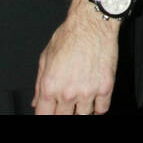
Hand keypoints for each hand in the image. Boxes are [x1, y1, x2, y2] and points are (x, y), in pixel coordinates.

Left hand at [33, 0, 119, 114]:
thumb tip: (37, 102)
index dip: (46, 115)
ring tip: (81, 101)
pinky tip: (94, 100)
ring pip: (83, 116)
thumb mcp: (45, 58)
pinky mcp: (105, 87)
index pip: (44, 116)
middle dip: (64, 112)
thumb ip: (39, 84)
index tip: (50, 112)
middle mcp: (68, 92)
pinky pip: (102, 109)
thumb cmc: (69, 35)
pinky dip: (98, 108)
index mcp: (50, 86)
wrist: (92, 23)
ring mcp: (88, 92)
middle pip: (64, 118)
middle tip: (66, 105)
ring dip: (81, 111)